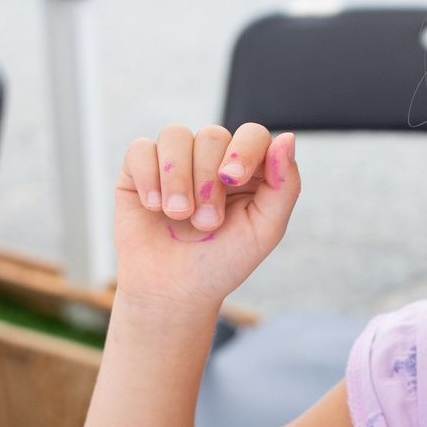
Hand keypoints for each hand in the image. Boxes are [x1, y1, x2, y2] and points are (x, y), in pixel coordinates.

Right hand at [111, 123, 301, 309]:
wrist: (173, 291)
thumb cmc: (222, 262)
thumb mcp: (264, 230)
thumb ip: (284, 186)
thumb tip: (287, 138)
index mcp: (248, 170)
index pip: (252, 134)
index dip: (243, 150)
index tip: (232, 179)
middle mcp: (212, 159)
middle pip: (212, 135)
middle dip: (207, 180)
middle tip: (205, 222)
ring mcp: (175, 162)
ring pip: (175, 135)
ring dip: (177, 178)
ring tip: (178, 215)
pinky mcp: (139, 170)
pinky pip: (140, 149)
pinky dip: (148, 176)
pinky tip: (154, 207)